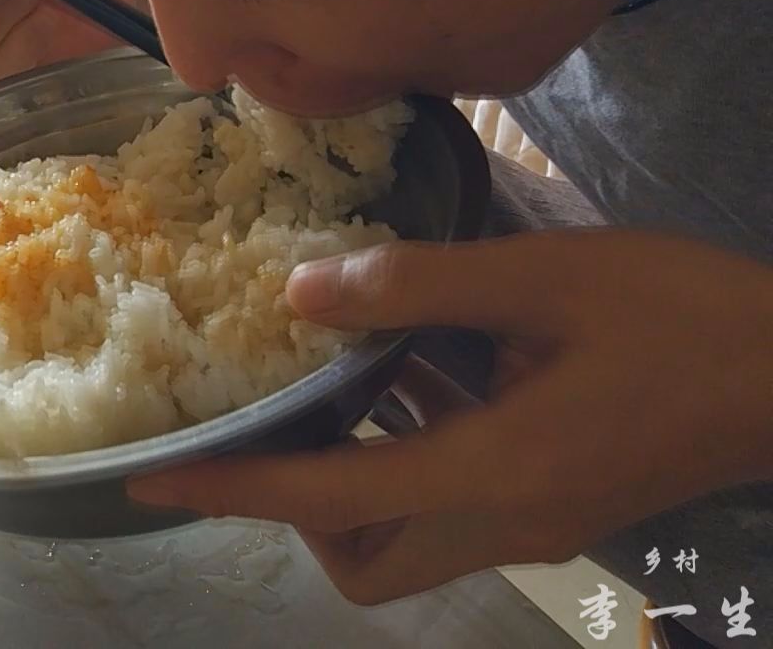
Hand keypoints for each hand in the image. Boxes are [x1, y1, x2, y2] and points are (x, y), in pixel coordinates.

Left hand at [128, 230, 772, 604]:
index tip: (156, 475)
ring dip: (354, 478)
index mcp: (496, 474)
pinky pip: (450, 504)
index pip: (331, 500)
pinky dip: (409, 453)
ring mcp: (536, 526)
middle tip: (267, 416)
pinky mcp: (556, 507)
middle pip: (364, 560)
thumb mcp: (544, 277)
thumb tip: (297, 291)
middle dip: (298, 505)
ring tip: (320, 378)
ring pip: (405, 541)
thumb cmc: (679, 315)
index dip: (236, 488)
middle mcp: (506, 525)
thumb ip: (415, 284)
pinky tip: (409, 365)